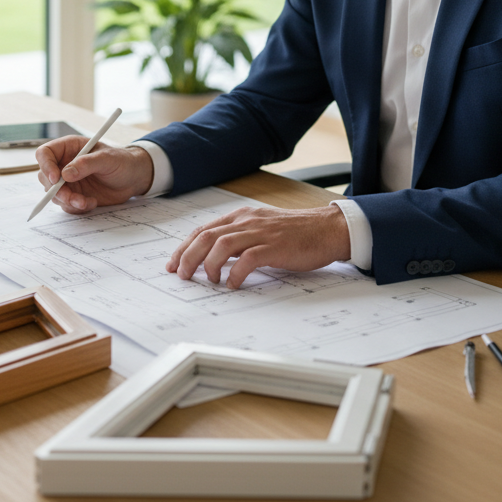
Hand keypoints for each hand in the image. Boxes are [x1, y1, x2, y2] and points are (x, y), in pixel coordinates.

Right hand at [35, 137, 153, 213]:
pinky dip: (76, 208)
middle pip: (45, 177)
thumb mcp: (107, 159)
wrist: (133, 178)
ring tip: (86, 202)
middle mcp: (64, 164)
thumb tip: (65, 174)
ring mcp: (68, 181)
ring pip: (54, 194)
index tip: (55, 179)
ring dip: (68, 201)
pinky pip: (66, 205)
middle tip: (72, 197)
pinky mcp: (75, 195)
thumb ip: (86, 164)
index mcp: (69, 148)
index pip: (45, 153)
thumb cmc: (122, 161)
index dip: (45, 165)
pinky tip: (91, 203)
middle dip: (56, 190)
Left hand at [166, 205, 350, 287]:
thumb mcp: (261, 229)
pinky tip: (232, 284)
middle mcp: (247, 221)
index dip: (184, 247)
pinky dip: (235, 273)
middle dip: (188, 257)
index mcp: (241, 216)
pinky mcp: (275, 247)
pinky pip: (247, 260)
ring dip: (208, 265)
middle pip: (206, 237)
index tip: (173, 263)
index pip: (204, 230)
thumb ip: (239, 239)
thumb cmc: (296, 233)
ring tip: (207, 280)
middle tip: (181, 274)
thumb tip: (214, 258)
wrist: (328, 229)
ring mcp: (261, 233)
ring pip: (222, 246)